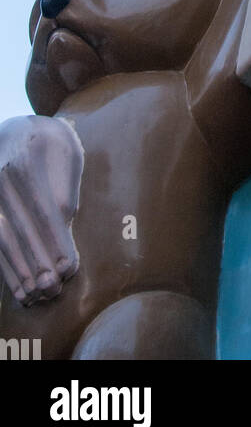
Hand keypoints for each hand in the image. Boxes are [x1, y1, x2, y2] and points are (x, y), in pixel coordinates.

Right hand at [0, 115, 82, 305]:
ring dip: (20, 271)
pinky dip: (7, 269)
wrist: (15, 132)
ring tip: (38, 295)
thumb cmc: (50, 144)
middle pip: (21, 228)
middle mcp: (2, 178)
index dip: (55, 240)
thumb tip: (65, 223)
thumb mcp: (67, 151)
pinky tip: (20, 289)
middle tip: (54, 288)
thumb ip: (65, 185)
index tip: (68, 266)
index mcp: (28, 161)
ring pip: (3, 239)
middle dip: (38, 262)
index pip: (43, 208)